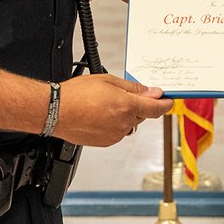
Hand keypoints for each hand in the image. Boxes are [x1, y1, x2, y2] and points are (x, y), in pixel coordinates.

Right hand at [54, 74, 172, 145]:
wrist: (55, 112)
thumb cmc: (76, 95)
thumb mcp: (107, 81)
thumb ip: (133, 88)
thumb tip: (151, 92)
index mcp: (126, 106)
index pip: (155, 108)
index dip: (164, 104)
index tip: (168, 101)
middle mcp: (123, 123)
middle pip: (142, 115)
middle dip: (138, 105)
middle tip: (122, 95)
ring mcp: (115, 135)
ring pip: (129, 123)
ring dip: (124, 114)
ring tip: (104, 104)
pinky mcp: (106, 142)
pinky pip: (118, 132)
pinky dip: (114, 123)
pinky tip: (99, 115)